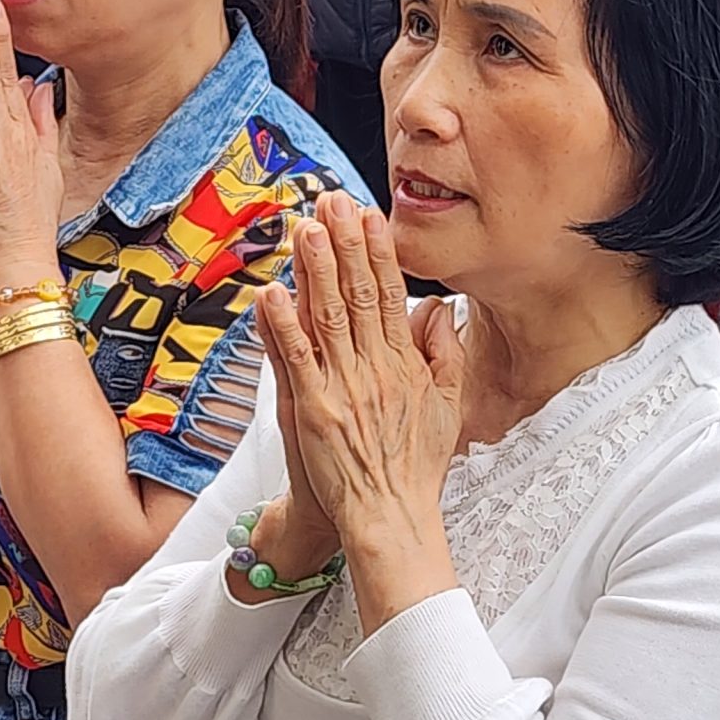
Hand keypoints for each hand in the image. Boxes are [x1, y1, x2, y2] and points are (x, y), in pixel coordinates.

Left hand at [257, 192, 462, 554]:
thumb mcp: (448, 405)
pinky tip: (271, 293)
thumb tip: (439, 308)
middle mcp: (376, 368)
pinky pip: (296, 360)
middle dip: (344, 243)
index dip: (379, 251)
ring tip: (304, 228)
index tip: (369, 215)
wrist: (391, 517)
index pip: (392, 294)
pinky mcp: (314, 410)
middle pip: (359, 294)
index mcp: (407, 364)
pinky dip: (282, 326)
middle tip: (331, 201)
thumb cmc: (415, 467)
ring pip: (328, 316)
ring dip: (314, 269)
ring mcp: (344, 388)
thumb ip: (445, 352)